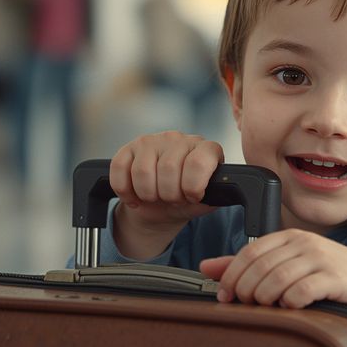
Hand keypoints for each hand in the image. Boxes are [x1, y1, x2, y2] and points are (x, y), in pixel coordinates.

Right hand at [110, 131, 223, 257]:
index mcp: (206, 148)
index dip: (192, 187)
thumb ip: (216, 195)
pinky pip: (120, 169)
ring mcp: (153, 140)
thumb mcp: (206, 201)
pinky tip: (135, 196)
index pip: (199, 162)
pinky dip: (125, 191)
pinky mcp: (129, 147)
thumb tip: (225, 191)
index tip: (192, 197)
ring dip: (147, 194)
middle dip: (169, 194)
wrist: (162, 207)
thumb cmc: (188, 201)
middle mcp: (180, 139)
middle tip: (171, 200)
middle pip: (168, 169)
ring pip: (142, 170)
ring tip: (155, 197)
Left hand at [199, 229, 346, 314]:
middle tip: (246, 306)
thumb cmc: (327, 273)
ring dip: (265, 298)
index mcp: (288, 237)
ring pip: (277, 279)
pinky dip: (289, 302)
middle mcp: (303, 243)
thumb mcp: (288, 264)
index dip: (232, 276)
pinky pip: (302, 290)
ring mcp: (320, 258)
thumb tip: (206, 267)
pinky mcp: (335, 277)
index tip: (225, 296)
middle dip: (246, 290)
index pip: (249, 252)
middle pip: (260, 267)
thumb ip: (248, 266)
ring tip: (267, 308)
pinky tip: (290, 307)